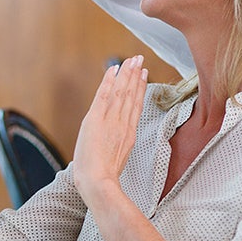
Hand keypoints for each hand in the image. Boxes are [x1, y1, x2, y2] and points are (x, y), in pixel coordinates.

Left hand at [72, 56, 146, 208]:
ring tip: (132, 59)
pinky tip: (113, 69)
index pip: (136, 105)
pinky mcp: (97, 118)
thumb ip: (120, 145)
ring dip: (126, 73)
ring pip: (121, 91)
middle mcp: (123, 124)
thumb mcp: (118, 159)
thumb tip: (119, 142)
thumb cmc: (104, 177)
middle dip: (135, 75)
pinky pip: (105, 94)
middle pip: (131, 94)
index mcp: (129, 133)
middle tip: (140, 59)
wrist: (98, 181)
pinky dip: (109, 80)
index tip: (144, 75)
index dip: (140, 88)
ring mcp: (111, 120)